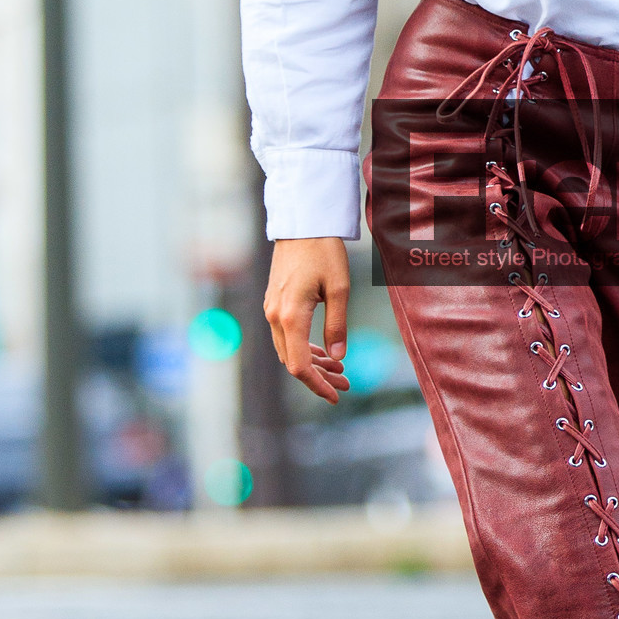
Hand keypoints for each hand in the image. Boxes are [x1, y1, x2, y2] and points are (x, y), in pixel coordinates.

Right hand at [264, 237, 350, 405]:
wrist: (302, 222)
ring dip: (313, 363)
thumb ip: (337, 326)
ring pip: (288, 350)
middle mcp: (275, 316)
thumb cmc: (324, 251)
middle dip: (319, 377)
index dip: (317, 385)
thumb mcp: (339, 288)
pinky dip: (304, 347)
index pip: (300, 366)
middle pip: (293, 361)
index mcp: (291, 316)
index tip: (336, 396)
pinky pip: (286, 335)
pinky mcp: (274, 302)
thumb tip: (338, 358)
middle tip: (346, 383)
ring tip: (340, 369)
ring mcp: (271, 309)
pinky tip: (324, 351)